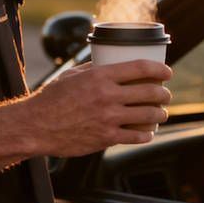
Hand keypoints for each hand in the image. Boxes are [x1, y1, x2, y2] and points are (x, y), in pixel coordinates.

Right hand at [23, 59, 171, 156]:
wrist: (36, 126)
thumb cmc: (51, 99)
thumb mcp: (71, 76)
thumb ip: (93, 70)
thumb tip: (108, 64)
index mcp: (100, 76)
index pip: (140, 67)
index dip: (159, 69)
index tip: (167, 72)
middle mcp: (107, 96)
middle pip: (149, 92)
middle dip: (164, 93)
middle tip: (165, 94)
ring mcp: (108, 118)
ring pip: (148, 115)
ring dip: (160, 114)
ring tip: (161, 113)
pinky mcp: (106, 138)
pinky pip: (136, 136)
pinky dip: (146, 134)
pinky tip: (148, 132)